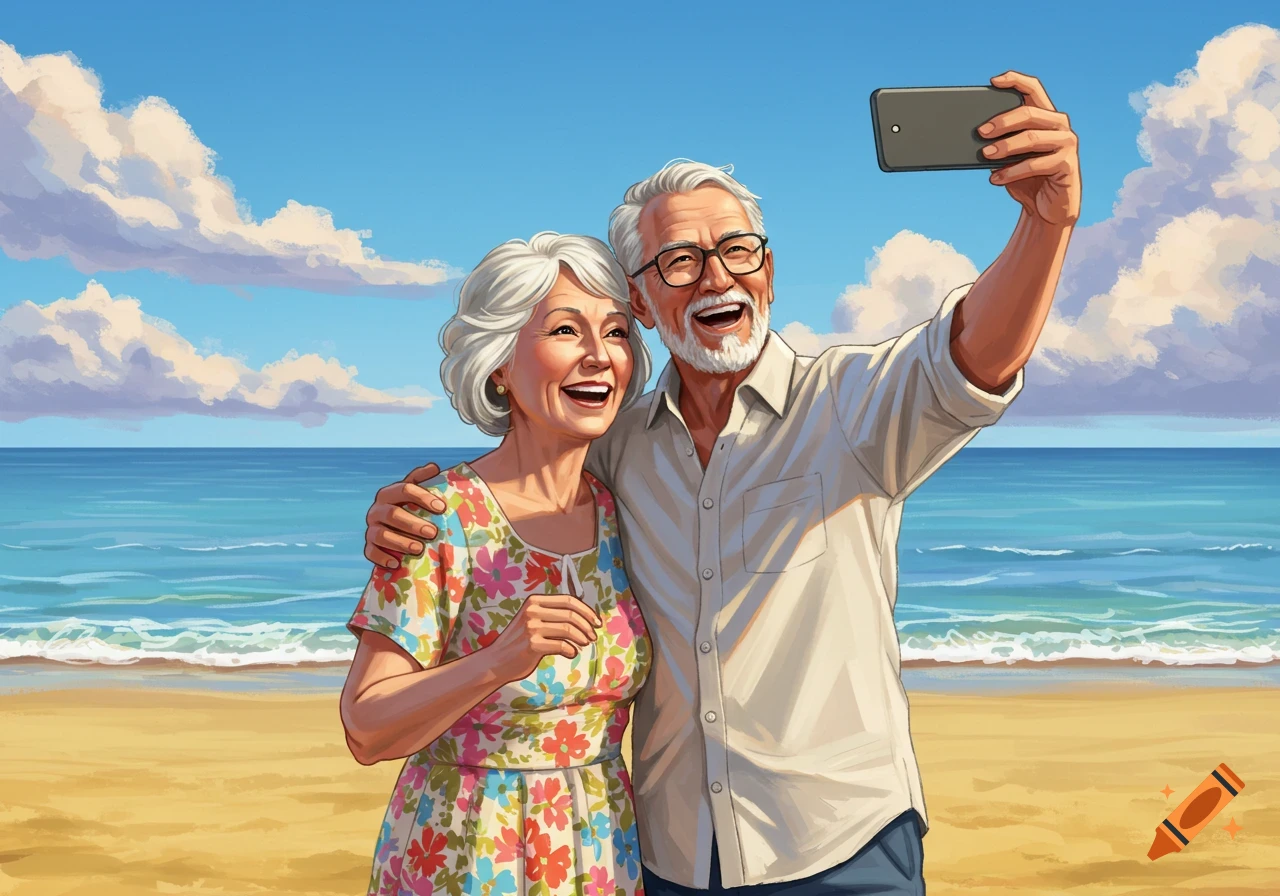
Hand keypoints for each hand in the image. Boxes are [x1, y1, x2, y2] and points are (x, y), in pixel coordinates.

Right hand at [363, 463, 447, 568]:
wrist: (399, 529)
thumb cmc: (413, 508)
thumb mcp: (419, 493)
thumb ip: (424, 480)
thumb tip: (434, 468)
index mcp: (389, 493)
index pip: (404, 489)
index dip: (423, 497)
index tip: (442, 507)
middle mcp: (377, 510)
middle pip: (392, 514)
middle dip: (413, 524)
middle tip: (433, 532)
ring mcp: (372, 528)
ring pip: (381, 534)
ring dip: (400, 542)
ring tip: (419, 549)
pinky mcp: (369, 546)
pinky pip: (371, 552)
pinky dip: (382, 558)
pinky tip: (397, 563)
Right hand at [491, 593, 602, 682]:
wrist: (496, 661)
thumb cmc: (519, 642)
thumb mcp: (533, 620)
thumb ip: (553, 615)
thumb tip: (586, 618)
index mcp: (534, 601)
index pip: (568, 600)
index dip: (587, 611)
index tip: (597, 622)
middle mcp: (532, 611)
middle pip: (571, 614)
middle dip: (587, 626)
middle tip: (592, 637)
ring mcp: (531, 627)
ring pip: (568, 629)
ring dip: (581, 638)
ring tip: (584, 644)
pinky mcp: (532, 645)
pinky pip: (562, 646)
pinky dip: (571, 650)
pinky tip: (571, 654)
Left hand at [979, 71, 1080, 226]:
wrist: (1046, 211)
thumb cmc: (1026, 181)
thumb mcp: (1009, 160)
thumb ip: (1000, 144)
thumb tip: (975, 136)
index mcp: (1045, 117)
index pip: (1034, 89)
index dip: (1015, 81)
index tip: (993, 81)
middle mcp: (1059, 125)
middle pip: (1029, 113)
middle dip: (1002, 121)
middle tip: (980, 132)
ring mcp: (1067, 143)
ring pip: (1032, 137)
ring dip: (1005, 146)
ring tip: (984, 155)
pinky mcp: (1068, 164)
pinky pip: (1036, 164)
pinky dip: (1012, 172)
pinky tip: (995, 179)